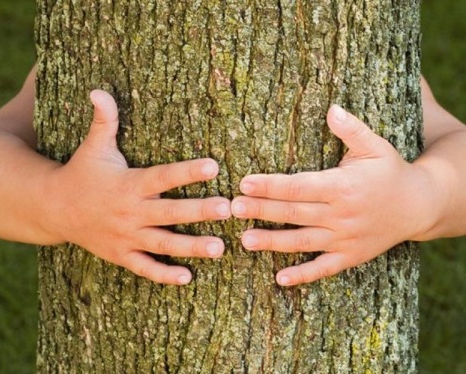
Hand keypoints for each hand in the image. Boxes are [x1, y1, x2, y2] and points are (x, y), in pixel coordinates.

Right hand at [44, 90, 230, 284]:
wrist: (53, 209)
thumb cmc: (81, 173)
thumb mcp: (93, 147)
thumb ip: (104, 120)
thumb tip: (98, 89)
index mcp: (129, 184)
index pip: (163, 176)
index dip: (188, 171)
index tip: (214, 165)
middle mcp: (130, 212)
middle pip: (169, 213)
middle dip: (199, 211)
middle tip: (227, 209)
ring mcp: (126, 236)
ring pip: (163, 244)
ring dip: (191, 247)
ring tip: (219, 248)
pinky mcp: (121, 254)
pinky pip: (144, 268)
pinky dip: (164, 275)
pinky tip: (187, 278)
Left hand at [231, 105, 432, 285]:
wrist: (419, 205)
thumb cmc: (391, 171)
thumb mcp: (376, 146)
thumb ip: (351, 129)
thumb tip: (331, 108)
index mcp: (342, 186)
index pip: (298, 185)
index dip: (269, 185)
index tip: (244, 182)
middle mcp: (341, 214)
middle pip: (293, 212)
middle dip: (261, 210)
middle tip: (231, 208)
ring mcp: (345, 239)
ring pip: (302, 241)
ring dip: (272, 242)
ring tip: (244, 240)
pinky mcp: (351, 256)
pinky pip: (324, 268)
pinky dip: (303, 274)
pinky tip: (280, 279)